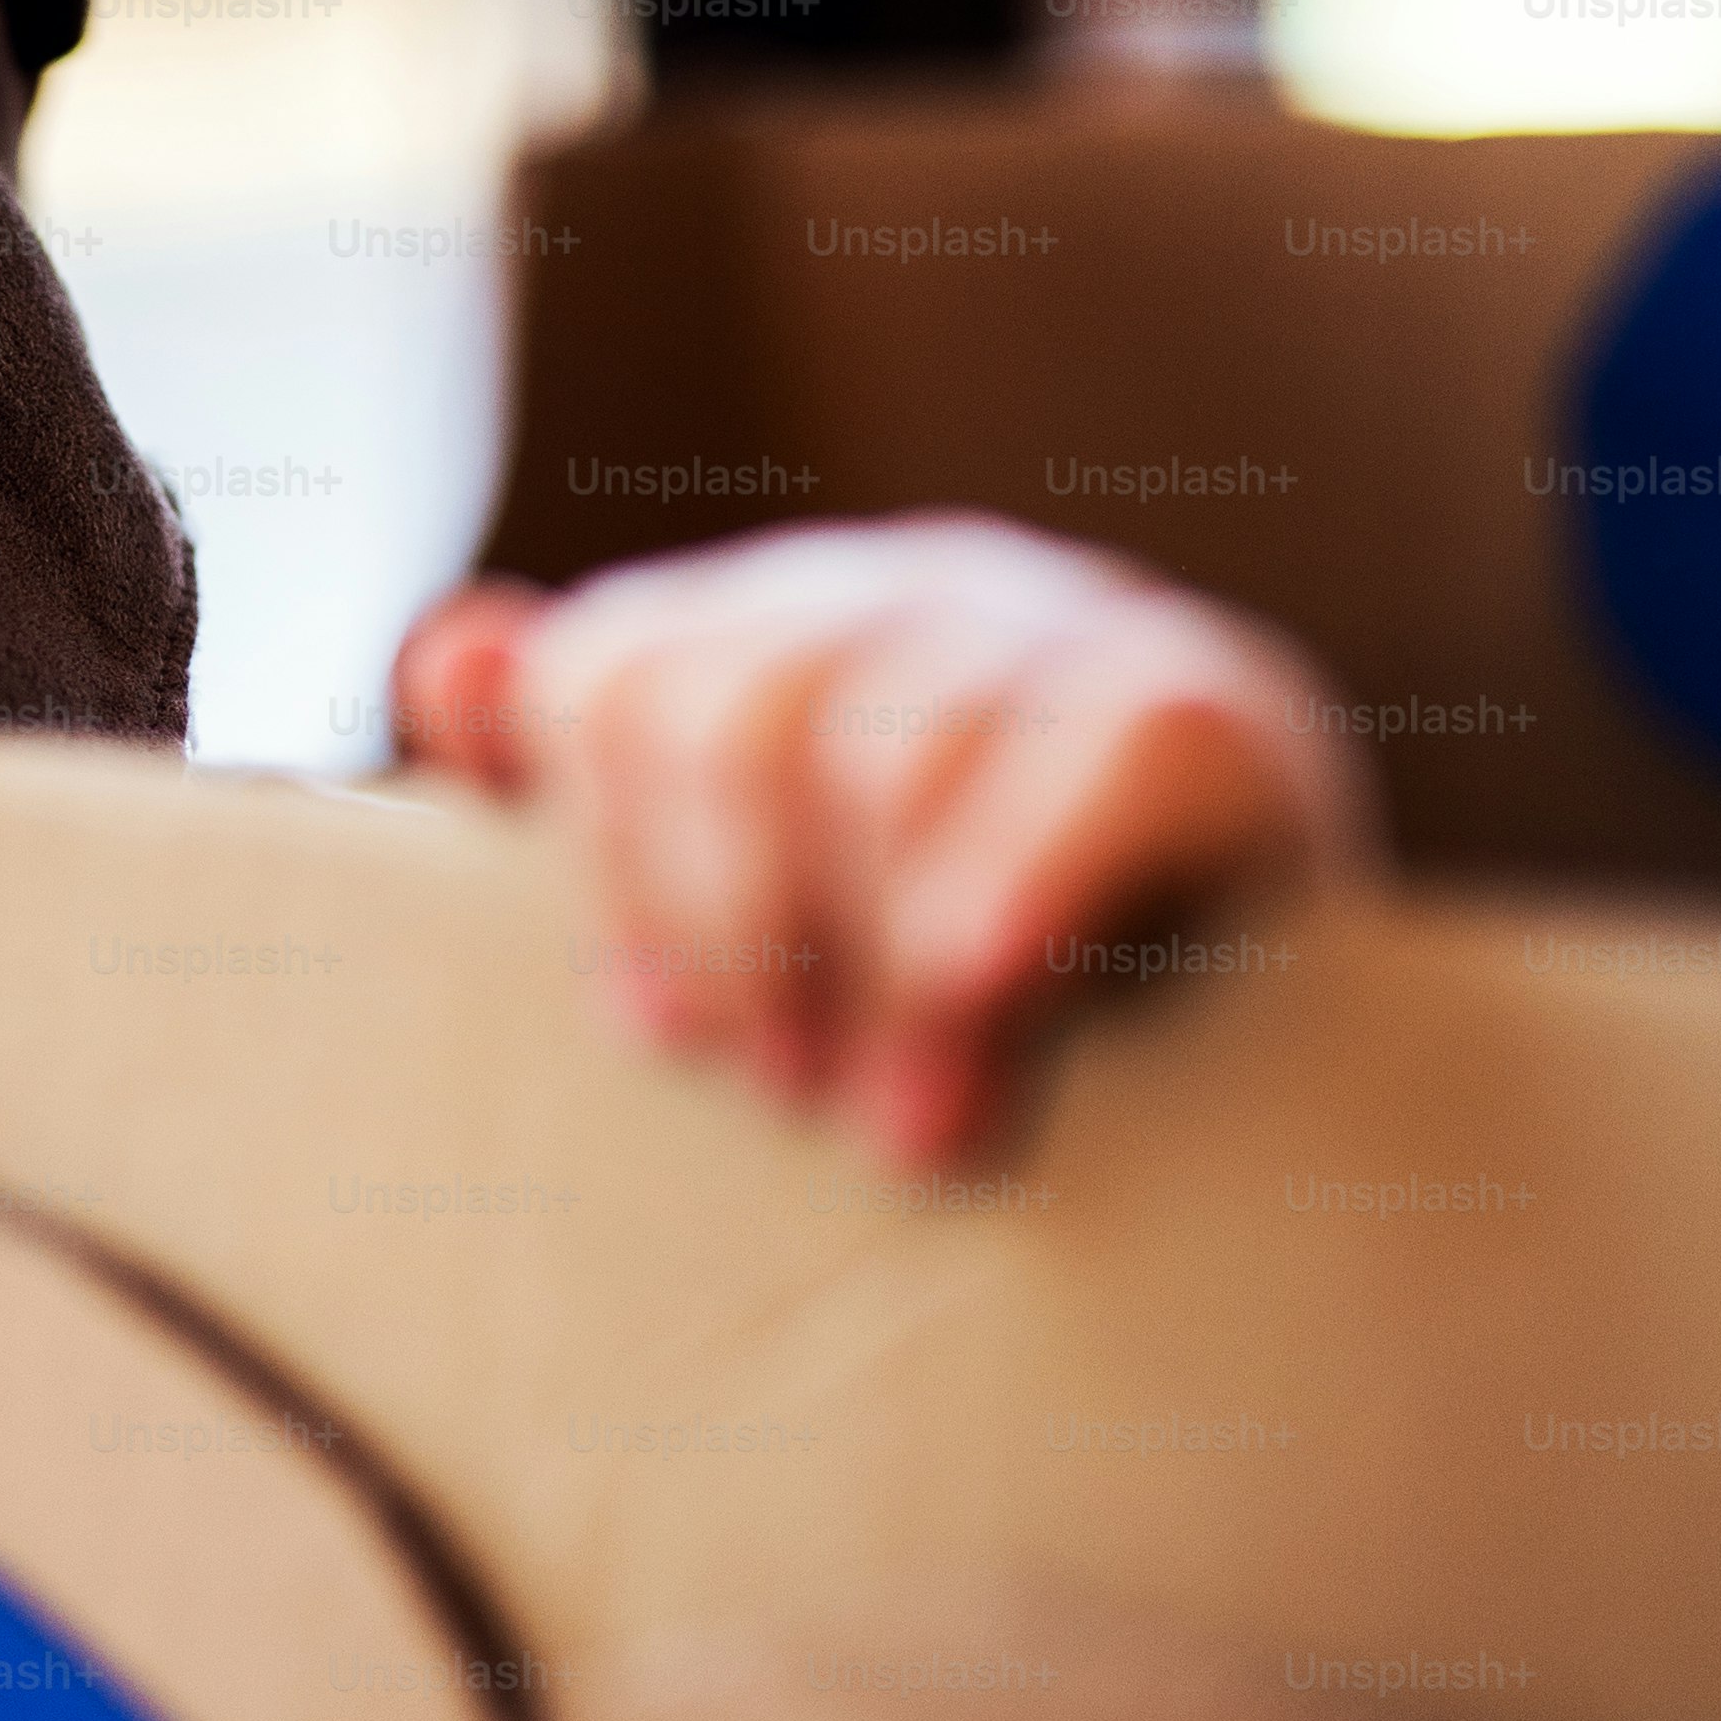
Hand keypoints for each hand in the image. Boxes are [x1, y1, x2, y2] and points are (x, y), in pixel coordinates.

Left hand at [391, 516, 1374, 1165]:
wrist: (1268, 1028)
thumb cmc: (966, 994)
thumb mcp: (765, 915)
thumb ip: (602, 807)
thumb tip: (452, 658)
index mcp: (771, 629)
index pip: (603, 686)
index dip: (614, 873)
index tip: (667, 1032)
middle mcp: (905, 590)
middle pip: (725, 719)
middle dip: (737, 934)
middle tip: (790, 1097)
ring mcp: (1064, 626)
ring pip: (889, 757)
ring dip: (879, 973)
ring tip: (908, 1130)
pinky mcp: (1213, 703)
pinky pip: (1094, 758)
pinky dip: (1021, 883)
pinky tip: (991, 989)